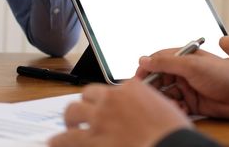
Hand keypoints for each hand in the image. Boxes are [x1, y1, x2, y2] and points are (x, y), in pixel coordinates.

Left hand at [48, 80, 191, 146]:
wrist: (170, 146)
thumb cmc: (172, 132)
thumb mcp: (165, 108)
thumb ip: (148, 105)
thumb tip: (142, 111)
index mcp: (132, 88)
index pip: (112, 88)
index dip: (108, 99)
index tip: (108, 107)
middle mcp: (112, 99)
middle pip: (88, 94)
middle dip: (85, 104)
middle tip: (85, 115)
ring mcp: (100, 118)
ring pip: (72, 111)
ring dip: (70, 120)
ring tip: (69, 127)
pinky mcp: (92, 139)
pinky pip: (66, 138)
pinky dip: (59, 140)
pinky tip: (56, 142)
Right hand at [135, 49, 228, 119]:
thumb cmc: (224, 74)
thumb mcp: (192, 65)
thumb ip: (167, 62)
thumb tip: (145, 60)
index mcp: (184, 57)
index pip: (158, 60)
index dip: (146, 69)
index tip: (136, 80)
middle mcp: (185, 71)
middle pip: (160, 78)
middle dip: (154, 87)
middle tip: (149, 96)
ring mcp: (189, 86)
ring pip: (167, 93)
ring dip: (165, 99)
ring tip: (168, 103)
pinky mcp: (194, 102)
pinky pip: (177, 105)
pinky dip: (175, 108)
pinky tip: (180, 109)